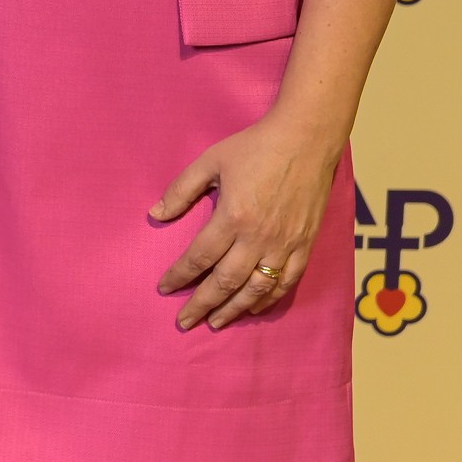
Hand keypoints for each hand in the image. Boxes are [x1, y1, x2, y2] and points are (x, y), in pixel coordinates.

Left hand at [151, 112, 341, 329]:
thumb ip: (181, 190)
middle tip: (184, 322)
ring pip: (257, 289)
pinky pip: (287, 282)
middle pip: (225, 282)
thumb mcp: (210, 161)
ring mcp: (285, 244)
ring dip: (234, 309)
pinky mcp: (305, 245)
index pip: (200, 257)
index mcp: (233, 217)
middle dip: (202, 304)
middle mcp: (259, 237)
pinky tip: (253, 308)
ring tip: (215, 322)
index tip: (164, 288)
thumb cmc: (255, 147)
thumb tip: (155, 215)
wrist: (306, 139)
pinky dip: (269, 300)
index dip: (180, 275)